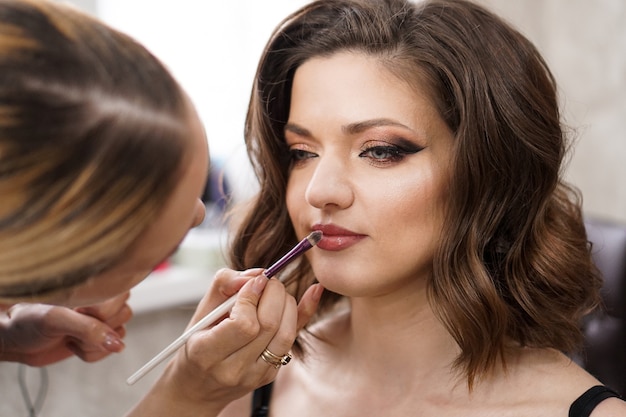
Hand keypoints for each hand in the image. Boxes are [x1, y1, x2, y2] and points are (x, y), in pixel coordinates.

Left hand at [0, 292, 131, 365]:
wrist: (15, 340)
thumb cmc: (28, 321)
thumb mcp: (55, 320)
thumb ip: (89, 329)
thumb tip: (118, 344)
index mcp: (92, 285)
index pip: (122, 295)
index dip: (102, 310)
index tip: (77, 312)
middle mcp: (101, 300)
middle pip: (124, 314)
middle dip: (97, 328)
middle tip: (71, 326)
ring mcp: (101, 320)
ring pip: (120, 334)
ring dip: (92, 343)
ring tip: (69, 336)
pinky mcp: (98, 338)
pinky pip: (110, 350)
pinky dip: (90, 354)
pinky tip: (71, 344)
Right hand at [127, 269, 322, 416]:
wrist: (198, 387)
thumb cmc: (197, 342)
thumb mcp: (200, 312)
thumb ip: (224, 285)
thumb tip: (257, 275)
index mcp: (206, 353)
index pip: (244, 324)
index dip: (252, 297)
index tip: (252, 283)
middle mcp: (232, 369)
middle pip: (270, 326)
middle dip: (273, 294)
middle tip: (267, 282)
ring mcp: (255, 375)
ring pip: (286, 333)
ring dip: (287, 303)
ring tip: (274, 293)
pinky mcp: (270, 375)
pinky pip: (293, 340)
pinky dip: (304, 312)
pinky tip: (314, 291)